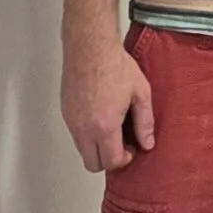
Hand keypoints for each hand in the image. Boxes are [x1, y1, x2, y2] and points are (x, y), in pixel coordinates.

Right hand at [61, 35, 154, 173]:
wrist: (90, 48)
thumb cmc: (115, 66)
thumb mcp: (141, 94)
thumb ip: (145, 122)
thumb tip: (147, 143)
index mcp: (104, 126)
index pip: (111, 162)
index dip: (124, 160)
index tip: (132, 149)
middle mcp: (84, 128)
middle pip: (92, 164)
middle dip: (108, 159)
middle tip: (122, 143)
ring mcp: (71, 121)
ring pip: (82, 150)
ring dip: (97, 147)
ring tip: (113, 127)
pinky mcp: (65, 112)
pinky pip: (76, 134)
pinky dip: (87, 134)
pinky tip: (101, 116)